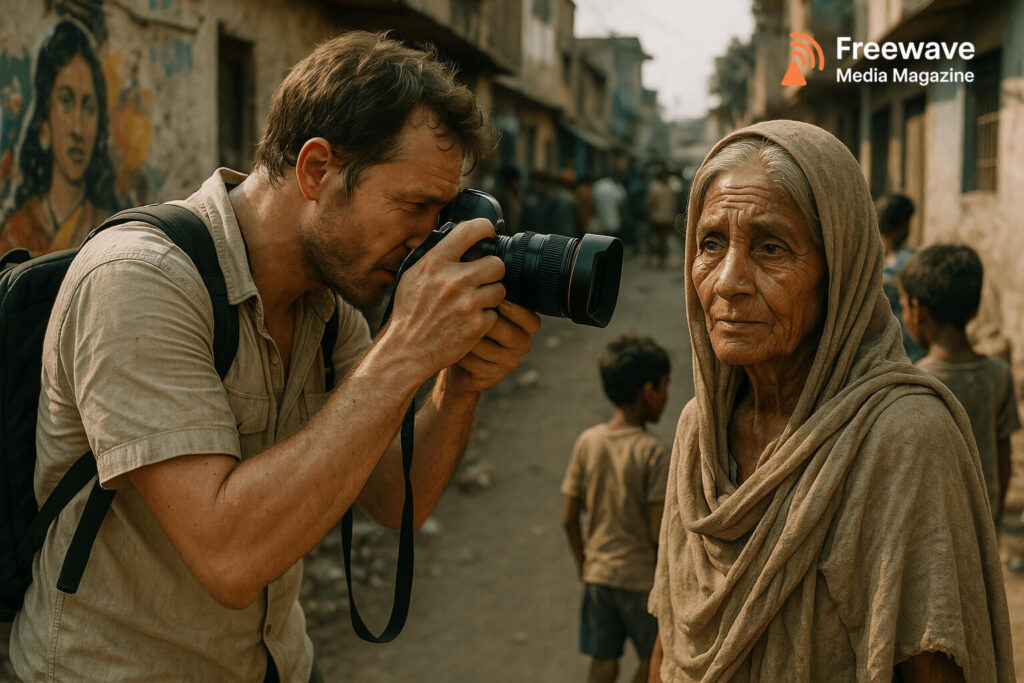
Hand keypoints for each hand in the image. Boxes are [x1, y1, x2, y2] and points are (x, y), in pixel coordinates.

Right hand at [383, 219, 506, 380]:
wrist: (406, 350)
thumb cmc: (408, 313)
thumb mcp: (412, 276)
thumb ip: (434, 258)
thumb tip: (455, 240)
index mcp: (435, 263)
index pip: (469, 231)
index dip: (485, 228)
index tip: (488, 232)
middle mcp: (453, 280)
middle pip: (496, 264)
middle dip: (493, 271)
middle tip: (484, 278)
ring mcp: (467, 303)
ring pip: (500, 290)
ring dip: (491, 296)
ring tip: (475, 303)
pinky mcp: (477, 325)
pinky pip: (495, 314)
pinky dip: (486, 319)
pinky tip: (469, 322)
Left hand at [448, 299, 540, 393]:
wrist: (455, 353)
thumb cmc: (468, 322)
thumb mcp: (481, 306)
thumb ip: (490, 296)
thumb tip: (489, 277)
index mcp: (524, 326)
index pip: (531, 321)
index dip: (517, 312)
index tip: (499, 302)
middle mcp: (521, 344)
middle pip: (511, 335)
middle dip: (489, 325)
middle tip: (469, 314)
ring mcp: (509, 362)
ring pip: (492, 350)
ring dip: (471, 338)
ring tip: (455, 328)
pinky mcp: (494, 376)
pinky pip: (479, 364)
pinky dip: (464, 354)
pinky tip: (452, 346)